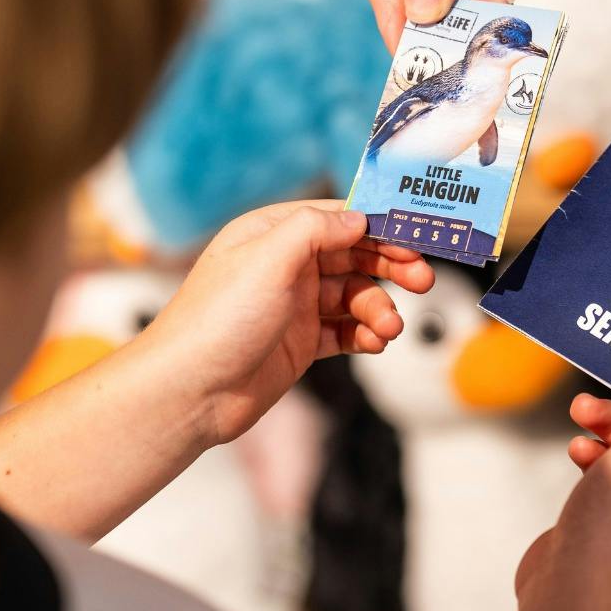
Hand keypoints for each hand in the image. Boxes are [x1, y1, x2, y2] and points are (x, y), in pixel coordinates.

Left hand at [142, 201, 433, 445]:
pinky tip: (375, 342)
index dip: (379, 224)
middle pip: (353, 256)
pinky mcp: (299, 343)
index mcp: (271, 233)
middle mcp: (284, 266)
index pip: (337, 217)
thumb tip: (358, 218)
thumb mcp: (269, 258)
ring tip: (389, 328)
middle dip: (390, 266)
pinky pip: (345, 332)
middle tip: (422, 278)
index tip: (417, 233)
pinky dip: (365, 335)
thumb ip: (316, 229)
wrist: (189, 393)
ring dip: (378, 308)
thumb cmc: (215, 321)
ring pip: (353, 297)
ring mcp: (293, 306)